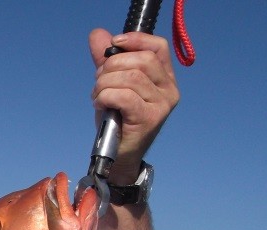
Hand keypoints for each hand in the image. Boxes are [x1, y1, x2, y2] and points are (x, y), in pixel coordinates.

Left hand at [89, 29, 179, 183]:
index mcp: (164, 78)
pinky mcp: (149, 118)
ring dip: (104, 84)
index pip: (157, 47)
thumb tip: (98, 35)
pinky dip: (106, 96)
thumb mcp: (111, 86)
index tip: (113, 45)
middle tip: (98, 83)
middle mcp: (169, 90)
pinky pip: (124, 96)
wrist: (117, 157)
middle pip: (140, 61)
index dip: (135, 40)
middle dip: (111, 67)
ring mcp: (161, 105)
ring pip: (130, 78)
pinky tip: (100, 105)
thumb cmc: (116, 121)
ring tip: (97, 96)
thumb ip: (106, 61)